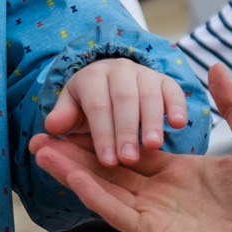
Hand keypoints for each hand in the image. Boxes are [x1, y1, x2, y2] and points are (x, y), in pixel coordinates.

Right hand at [29, 62, 231, 231]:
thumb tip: (216, 67)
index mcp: (184, 177)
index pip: (134, 153)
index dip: (106, 136)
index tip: (78, 122)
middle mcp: (164, 197)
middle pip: (109, 169)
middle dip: (75, 153)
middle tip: (41, 136)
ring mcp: (155, 217)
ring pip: (104, 187)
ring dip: (71, 169)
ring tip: (40, 149)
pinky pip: (114, 209)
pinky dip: (90, 190)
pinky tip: (68, 170)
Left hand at [46, 56, 187, 167]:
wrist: (111, 82)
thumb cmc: (90, 104)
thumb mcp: (72, 109)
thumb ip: (64, 118)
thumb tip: (52, 126)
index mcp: (92, 76)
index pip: (96, 105)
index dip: (101, 132)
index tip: (107, 161)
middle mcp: (119, 70)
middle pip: (123, 99)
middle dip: (126, 130)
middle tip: (128, 158)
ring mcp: (144, 73)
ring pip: (149, 95)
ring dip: (152, 121)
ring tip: (153, 146)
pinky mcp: (165, 80)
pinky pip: (173, 90)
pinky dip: (177, 106)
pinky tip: (179, 124)